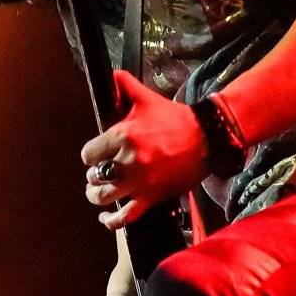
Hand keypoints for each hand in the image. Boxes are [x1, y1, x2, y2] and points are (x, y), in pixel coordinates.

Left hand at [81, 71, 208, 228]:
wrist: (206, 138)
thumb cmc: (175, 119)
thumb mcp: (147, 99)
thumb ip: (124, 85)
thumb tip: (111, 75)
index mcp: (123, 136)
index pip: (89, 154)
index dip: (91, 155)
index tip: (98, 155)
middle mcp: (128, 161)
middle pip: (94, 176)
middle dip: (95, 175)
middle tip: (100, 173)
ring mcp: (140, 182)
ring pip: (104, 197)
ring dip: (98, 196)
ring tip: (99, 192)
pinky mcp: (152, 197)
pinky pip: (125, 216)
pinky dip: (112, 221)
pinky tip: (106, 218)